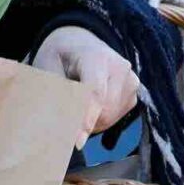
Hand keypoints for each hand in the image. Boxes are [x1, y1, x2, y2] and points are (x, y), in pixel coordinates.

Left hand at [32, 26, 139, 148]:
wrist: (79, 43)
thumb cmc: (60, 57)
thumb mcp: (48, 69)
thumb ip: (56, 95)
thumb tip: (60, 126)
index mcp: (97, 56)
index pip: (95, 93)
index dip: (86, 118)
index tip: (77, 141)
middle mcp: (120, 67)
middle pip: (105, 109)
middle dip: (84, 122)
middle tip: (64, 120)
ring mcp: (131, 80)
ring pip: (111, 117)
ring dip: (92, 122)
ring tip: (77, 108)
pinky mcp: (134, 92)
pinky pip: (117, 117)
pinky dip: (101, 119)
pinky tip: (90, 106)